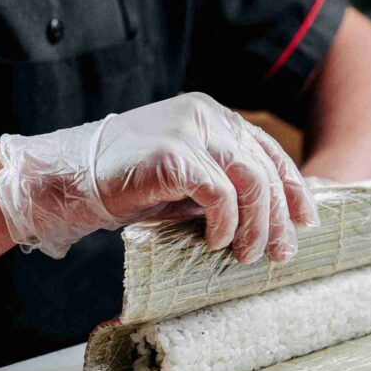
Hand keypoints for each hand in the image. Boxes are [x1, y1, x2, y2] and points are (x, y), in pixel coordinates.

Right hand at [0, 93, 317, 261]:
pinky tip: (217, 241)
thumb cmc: (125, 186)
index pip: (267, 149)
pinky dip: (225, 222)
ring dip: (257, 224)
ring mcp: (187, 130)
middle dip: (279, 216)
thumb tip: (270, 218)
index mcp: (210, 116)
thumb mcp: (185, 182)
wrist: (65, 181)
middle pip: (264, 167)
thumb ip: (222, 185)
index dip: (293, 187)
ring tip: (248, 255)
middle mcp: (204, 115)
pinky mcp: (171, 154)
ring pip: (249, 179)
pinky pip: (218, 193)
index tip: (305, 221)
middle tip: (281, 253)